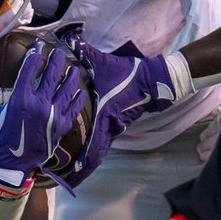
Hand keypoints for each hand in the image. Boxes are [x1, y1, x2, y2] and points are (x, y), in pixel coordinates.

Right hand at [0, 43, 85, 193]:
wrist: (10, 165)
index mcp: (21, 98)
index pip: (30, 69)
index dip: (34, 54)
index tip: (38, 45)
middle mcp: (40, 104)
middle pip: (52, 75)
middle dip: (56, 60)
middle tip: (58, 51)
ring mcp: (53, 116)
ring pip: (66, 89)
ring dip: (70, 76)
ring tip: (72, 68)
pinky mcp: (61, 127)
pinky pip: (72, 108)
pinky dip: (76, 98)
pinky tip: (79, 91)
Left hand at [59, 26, 189, 185]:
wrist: (155, 80)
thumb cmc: (128, 74)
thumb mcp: (104, 63)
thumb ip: (83, 52)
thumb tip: (67, 39)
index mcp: (104, 117)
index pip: (92, 148)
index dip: (81, 165)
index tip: (68, 176)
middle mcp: (110, 127)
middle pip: (94, 156)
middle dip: (80, 170)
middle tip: (65, 180)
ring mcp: (116, 127)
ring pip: (99, 148)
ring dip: (87, 159)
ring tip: (72, 169)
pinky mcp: (119, 123)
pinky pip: (104, 139)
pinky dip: (94, 147)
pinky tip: (85, 147)